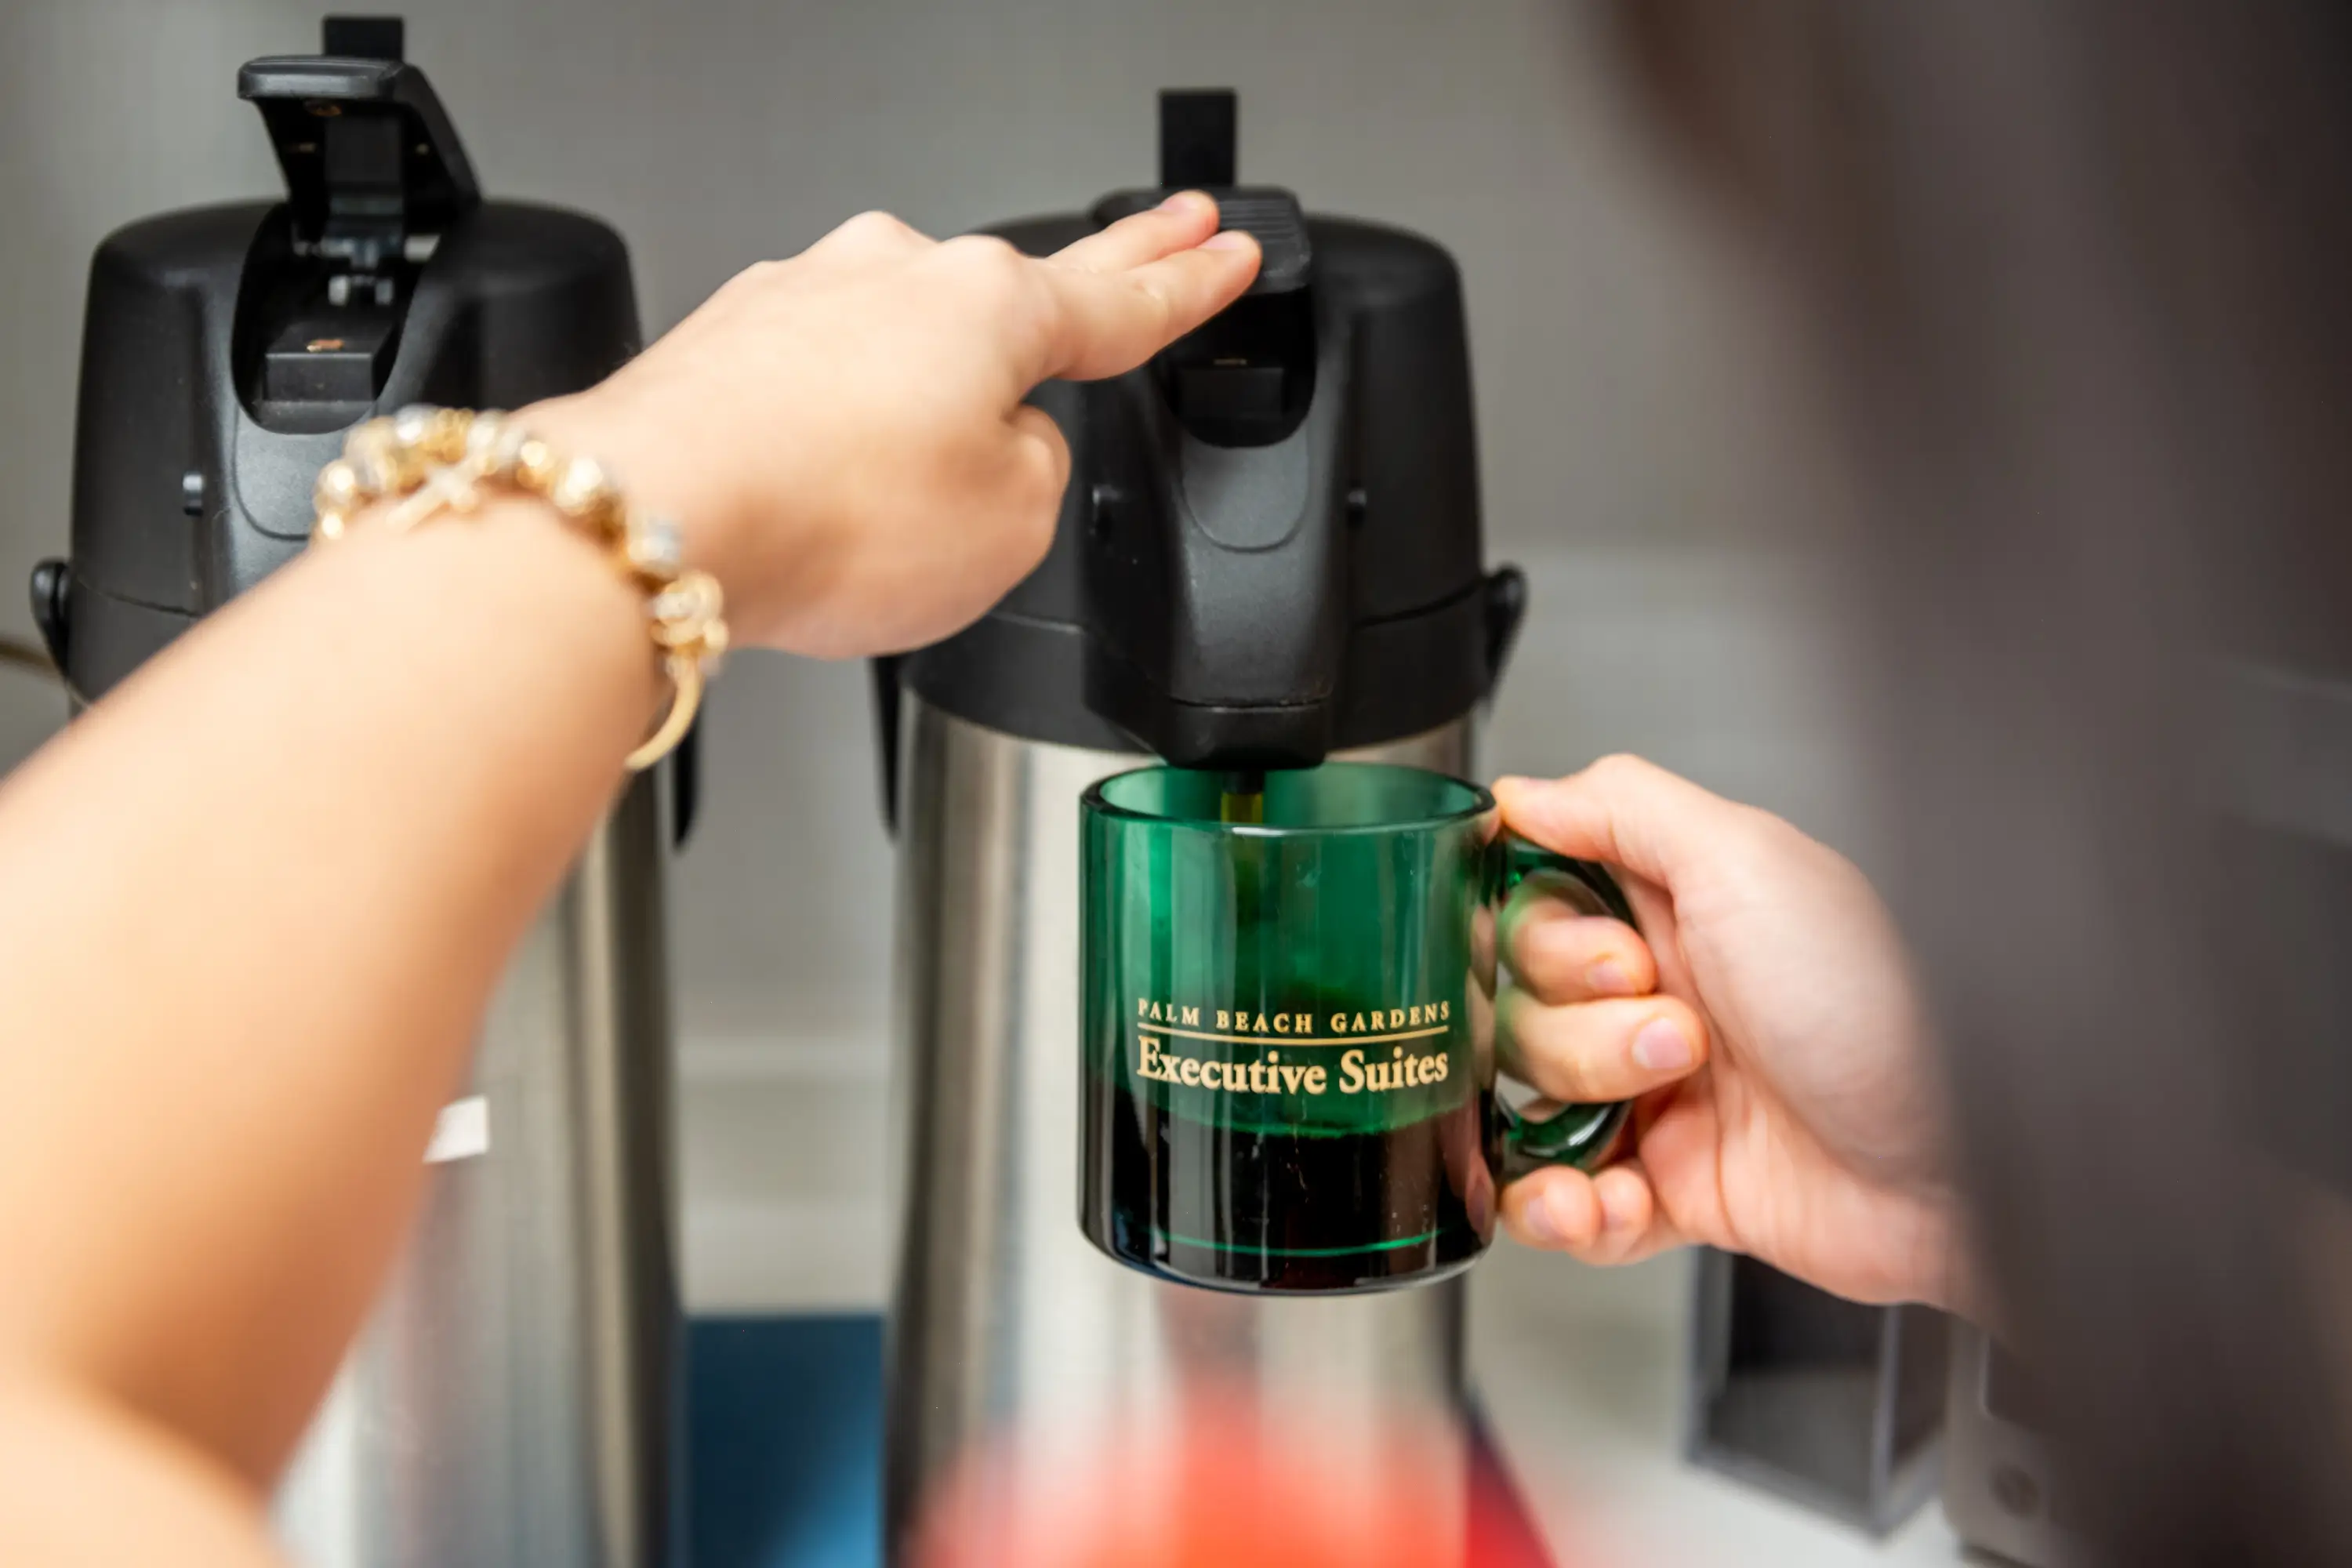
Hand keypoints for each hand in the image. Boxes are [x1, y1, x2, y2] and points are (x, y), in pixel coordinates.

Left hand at [527, 193, 1258, 657]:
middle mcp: (892, 276)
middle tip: (1159, 242)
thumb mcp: (1014, 530)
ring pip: (900, 354)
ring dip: (924, 405)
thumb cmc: (823, 517)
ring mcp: (800, 301)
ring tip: (909, 509)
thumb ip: (1039, 477)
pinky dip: (838, 432)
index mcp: (991, 305)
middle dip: (1096, 273)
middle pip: (1015, 293)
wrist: (653, 519)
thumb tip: (1003, 453)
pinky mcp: (725, 349)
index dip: (1188, 286)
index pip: (1121, 298)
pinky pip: (817, 390)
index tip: (1226, 255)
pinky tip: (827, 493)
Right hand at [1491, 757, 1965, 1307]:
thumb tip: (1525, 792)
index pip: (1538, 909)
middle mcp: (1666, 997)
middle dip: (1576, 1031)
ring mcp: (1665, 1097)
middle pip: (1527, 1008)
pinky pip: (1566, 1206)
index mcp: (1681, 911)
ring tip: (1660, 1117)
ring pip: (1535, 1105)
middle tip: (1675, 1035)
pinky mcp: (1673, 1189)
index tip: (1612, 954)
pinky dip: (1564, 1211)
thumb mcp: (1748, 862)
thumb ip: (1623, 806)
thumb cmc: (1871, 1011)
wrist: (1950, 1168)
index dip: (1548, 938)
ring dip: (1574, 1118)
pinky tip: (1599, 1201)